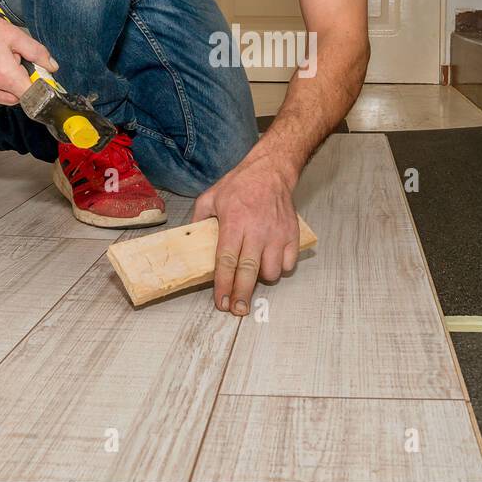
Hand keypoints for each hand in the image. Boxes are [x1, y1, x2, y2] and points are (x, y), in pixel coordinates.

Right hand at [0, 7, 56, 106]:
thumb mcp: (18, 37)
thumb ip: (38, 53)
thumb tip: (52, 66)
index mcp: (6, 75)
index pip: (33, 95)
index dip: (42, 87)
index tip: (43, 76)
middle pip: (24, 95)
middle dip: (28, 82)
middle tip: (20, 61)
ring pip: (14, 97)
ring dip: (17, 84)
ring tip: (9, 63)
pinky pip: (2, 96)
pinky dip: (7, 87)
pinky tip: (2, 70)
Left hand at [192, 156, 299, 314]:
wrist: (271, 171)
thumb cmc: (240, 184)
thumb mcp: (211, 197)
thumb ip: (199, 219)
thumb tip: (190, 237)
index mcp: (234, 223)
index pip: (226, 260)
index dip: (223, 284)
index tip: (221, 301)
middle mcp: (256, 230)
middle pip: (248, 271)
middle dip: (241, 294)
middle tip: (237, 310)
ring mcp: (276, 234)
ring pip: (271, 271)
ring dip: (261, 278)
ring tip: (253, 274)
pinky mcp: (292, 234)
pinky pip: (288, 263)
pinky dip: (280, 268)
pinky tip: (271, 262)